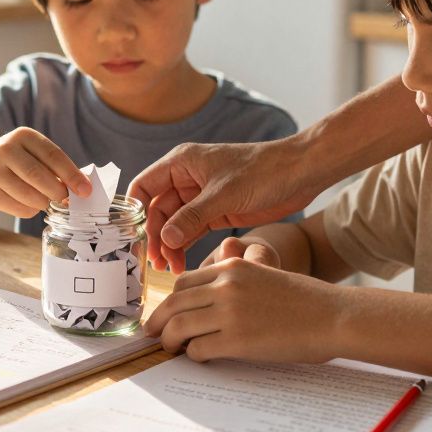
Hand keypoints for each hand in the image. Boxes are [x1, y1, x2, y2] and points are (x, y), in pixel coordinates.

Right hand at [0, 128, 89, 216]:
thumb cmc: (17, 162)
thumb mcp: (33, 154)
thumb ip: (55, 167)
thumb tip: (82, 188)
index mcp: (23, 136)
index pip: (53, 155)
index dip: (72, 174)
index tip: (86, 191)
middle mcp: (5, 149)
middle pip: (38, 175)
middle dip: (58, 192)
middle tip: (67, 201)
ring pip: (28, 195)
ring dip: (44, 203)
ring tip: (46, 202)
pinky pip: (17, 208)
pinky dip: (30, 211)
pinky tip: (29, 205)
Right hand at [129, 139, 318, 274]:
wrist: (299, 173)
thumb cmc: (262, 171)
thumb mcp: (224, 194)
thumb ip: (193, 217)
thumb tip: (166, 239)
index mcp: (181, 163)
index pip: (144, 186)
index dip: (134, 212)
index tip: (131, 239)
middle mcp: (186, 178)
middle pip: (157, 210)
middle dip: (155, 237)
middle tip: (155, 264)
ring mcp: (200, 197)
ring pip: (174, 224)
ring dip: (169, 245)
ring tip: (171, 269)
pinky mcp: (215, 211)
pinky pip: (191, 230)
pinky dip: (185, 246)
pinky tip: (182, 263)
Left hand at [143, 257, 338, 363]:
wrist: (333, 315)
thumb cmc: (304, 301)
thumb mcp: (263, 277)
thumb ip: (233, 284)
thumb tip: (203, 307)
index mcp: (232, 267)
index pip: (184, 282)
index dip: (170, 300)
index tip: (165, 313)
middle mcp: (226, 286)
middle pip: (174, 303)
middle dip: (158, 320)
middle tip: (152, 334)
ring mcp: (230, 312)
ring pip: (179, 326)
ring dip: (169, 340)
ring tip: (170, 349)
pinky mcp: (236, 340)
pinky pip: (198, 348)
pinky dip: (192, 355)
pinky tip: (199, 357)